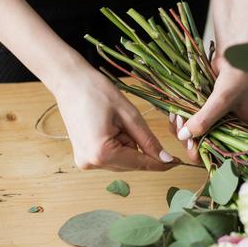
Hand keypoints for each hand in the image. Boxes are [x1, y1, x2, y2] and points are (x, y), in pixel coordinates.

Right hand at [55, 66, 176, 170]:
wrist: (69, 82)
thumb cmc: (98, 92)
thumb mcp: (129, 115)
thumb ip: (148, 141)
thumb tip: (165, 159)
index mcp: (102, 153)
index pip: (140, 164)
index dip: (161, 163)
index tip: (178, 162)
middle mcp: (92, 163)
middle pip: (131, 165)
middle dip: (141, 149)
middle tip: (131, 123)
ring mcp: (85, 162)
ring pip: (122, 161)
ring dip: (128, 146)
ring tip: (117, 122)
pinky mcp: (83, 157)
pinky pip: (111, 157)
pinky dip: (118, 145)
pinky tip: (111, 127)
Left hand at [171, 55, 247, 161]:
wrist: (236, 50)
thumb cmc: (240, 73)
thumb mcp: (223, 98)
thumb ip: (206, 118)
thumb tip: (185, 136)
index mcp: (238, 129)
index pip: (219, 150)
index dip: (203, 151)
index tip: (190, 147)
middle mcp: (226, 125)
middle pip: (202, 141)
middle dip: (188, 137)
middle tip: (179, 125)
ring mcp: (213, 115)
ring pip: (193, 129)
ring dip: (182, 125)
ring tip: (176, 115)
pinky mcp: (202, 104)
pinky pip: (188, 115)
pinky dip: (180, 114)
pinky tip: (174, 111)